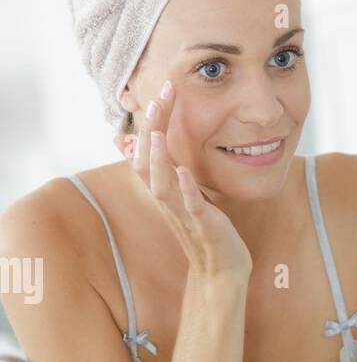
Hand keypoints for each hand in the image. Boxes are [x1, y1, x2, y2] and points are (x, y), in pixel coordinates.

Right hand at [114, 83, 251, 282]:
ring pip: (160, 186)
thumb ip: (160, 169)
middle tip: (155, 99)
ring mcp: (184, 214)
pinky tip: (185, 172)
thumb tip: (131, 143)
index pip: (147, 152)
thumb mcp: (180, 194)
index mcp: (163, 190)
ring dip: (157, 160)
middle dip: (149, 131)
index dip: (150, 122)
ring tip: (156, 133)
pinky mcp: (204, 227)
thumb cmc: (204, 230)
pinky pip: (192, 207)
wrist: (222, 270)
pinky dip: (187, 190)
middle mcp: (167, 201)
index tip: (161, 91)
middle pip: (146, 164)